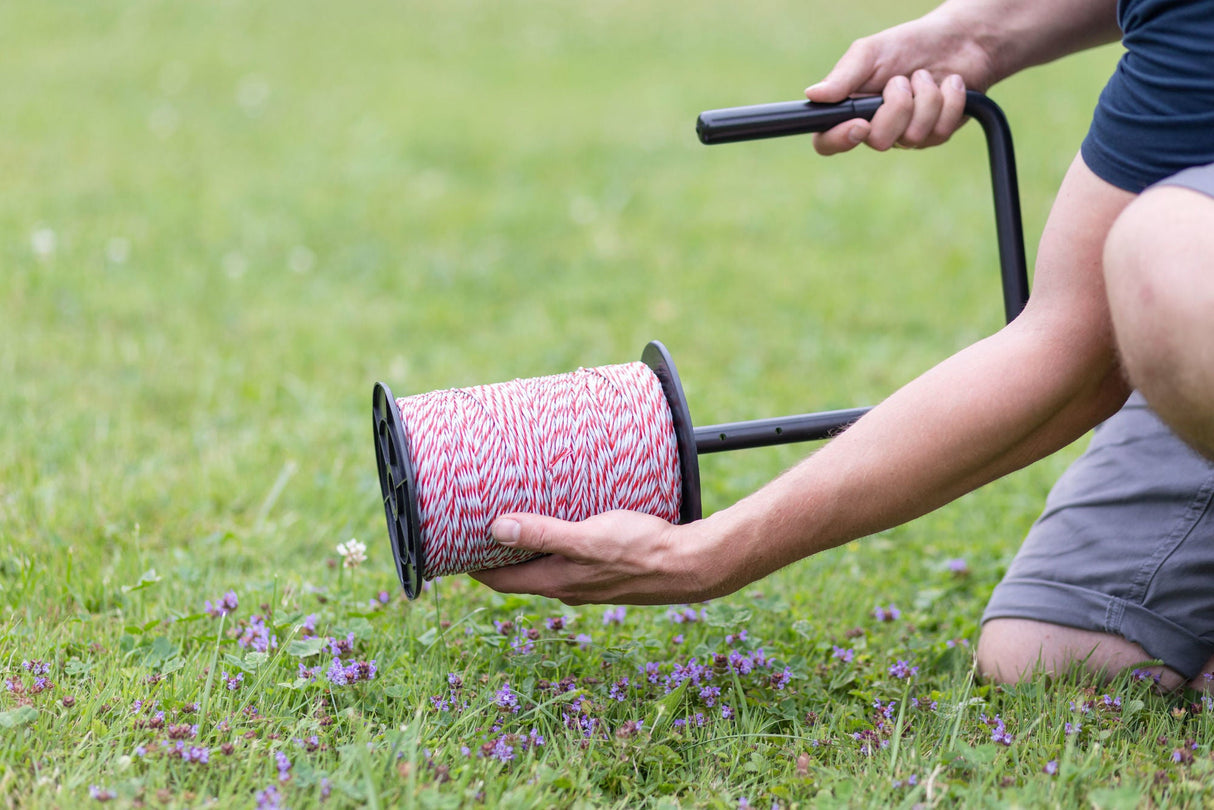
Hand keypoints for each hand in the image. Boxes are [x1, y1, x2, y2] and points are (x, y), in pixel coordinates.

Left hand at [470, 510, 732, 604]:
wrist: (689, 565)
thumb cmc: (640, 551)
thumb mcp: (586, 538)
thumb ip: (543, 534)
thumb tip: (495, 529)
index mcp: (556, 582)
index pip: (498, 581)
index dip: (471, 566)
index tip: (451, 545)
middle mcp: (567, 586)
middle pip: (517, 574)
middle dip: (494, 553)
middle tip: (476, 523)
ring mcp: (587, 581)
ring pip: (544, 565)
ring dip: (525, 547)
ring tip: (514, 515)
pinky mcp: (606, 569)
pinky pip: (569, 557)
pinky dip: (554, 542)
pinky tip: (563, 519)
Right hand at [804, 14, 994, 154]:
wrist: (958, 39)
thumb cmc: (907, 45)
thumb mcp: (871, 53)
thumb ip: (844, 76)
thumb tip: (813, 94)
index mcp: (851, 110)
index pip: (828, 142)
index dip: (839, 140)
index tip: (860, 124)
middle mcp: (875, 128)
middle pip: (878, 141)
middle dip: (898, 106)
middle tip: (903, 79)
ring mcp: (906, 135)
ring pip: (913, 136)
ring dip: (926, 98)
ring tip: (925, 76)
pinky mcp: (936, 135)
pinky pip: (940, 131)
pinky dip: (949, 100)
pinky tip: (948, 84)